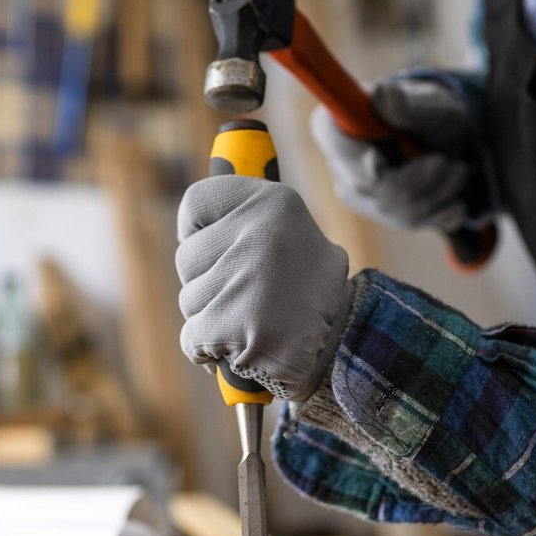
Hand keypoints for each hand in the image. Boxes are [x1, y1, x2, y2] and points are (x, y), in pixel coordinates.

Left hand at [176, 177, 352, 401]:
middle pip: (186, 258)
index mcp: (274, 202)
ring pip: (189, 300)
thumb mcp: (289, 231)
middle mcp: (262, 234)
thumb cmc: (307, 289)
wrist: (349, 347)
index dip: (197, 231)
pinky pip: (191, 338)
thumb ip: (246, 216)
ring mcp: (250, 282)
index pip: (196, 202)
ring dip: (210, 319)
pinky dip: (207, 351)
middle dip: (207, 283)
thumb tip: (212, 183)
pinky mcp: (239, 328)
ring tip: (254, 320)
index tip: (213, 248)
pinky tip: (243, 347)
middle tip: (250, 294)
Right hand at [312, 77, 478, 230]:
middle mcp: (341, 165)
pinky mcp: (378, 213)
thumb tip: (382, 92)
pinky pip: (410, 221)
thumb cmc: (432, 113)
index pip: (334, 146)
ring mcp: (358, 193)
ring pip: (396, 208)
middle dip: (420, 178)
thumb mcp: (427, 104)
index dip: (353, 158)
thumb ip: (404, 104)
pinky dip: (441, 210)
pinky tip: (454, 196)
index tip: (378, 160)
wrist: (448, 139)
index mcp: (336, 126)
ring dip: (439, 191)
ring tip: (458, 170)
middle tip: (452, 163)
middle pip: (372, 187)